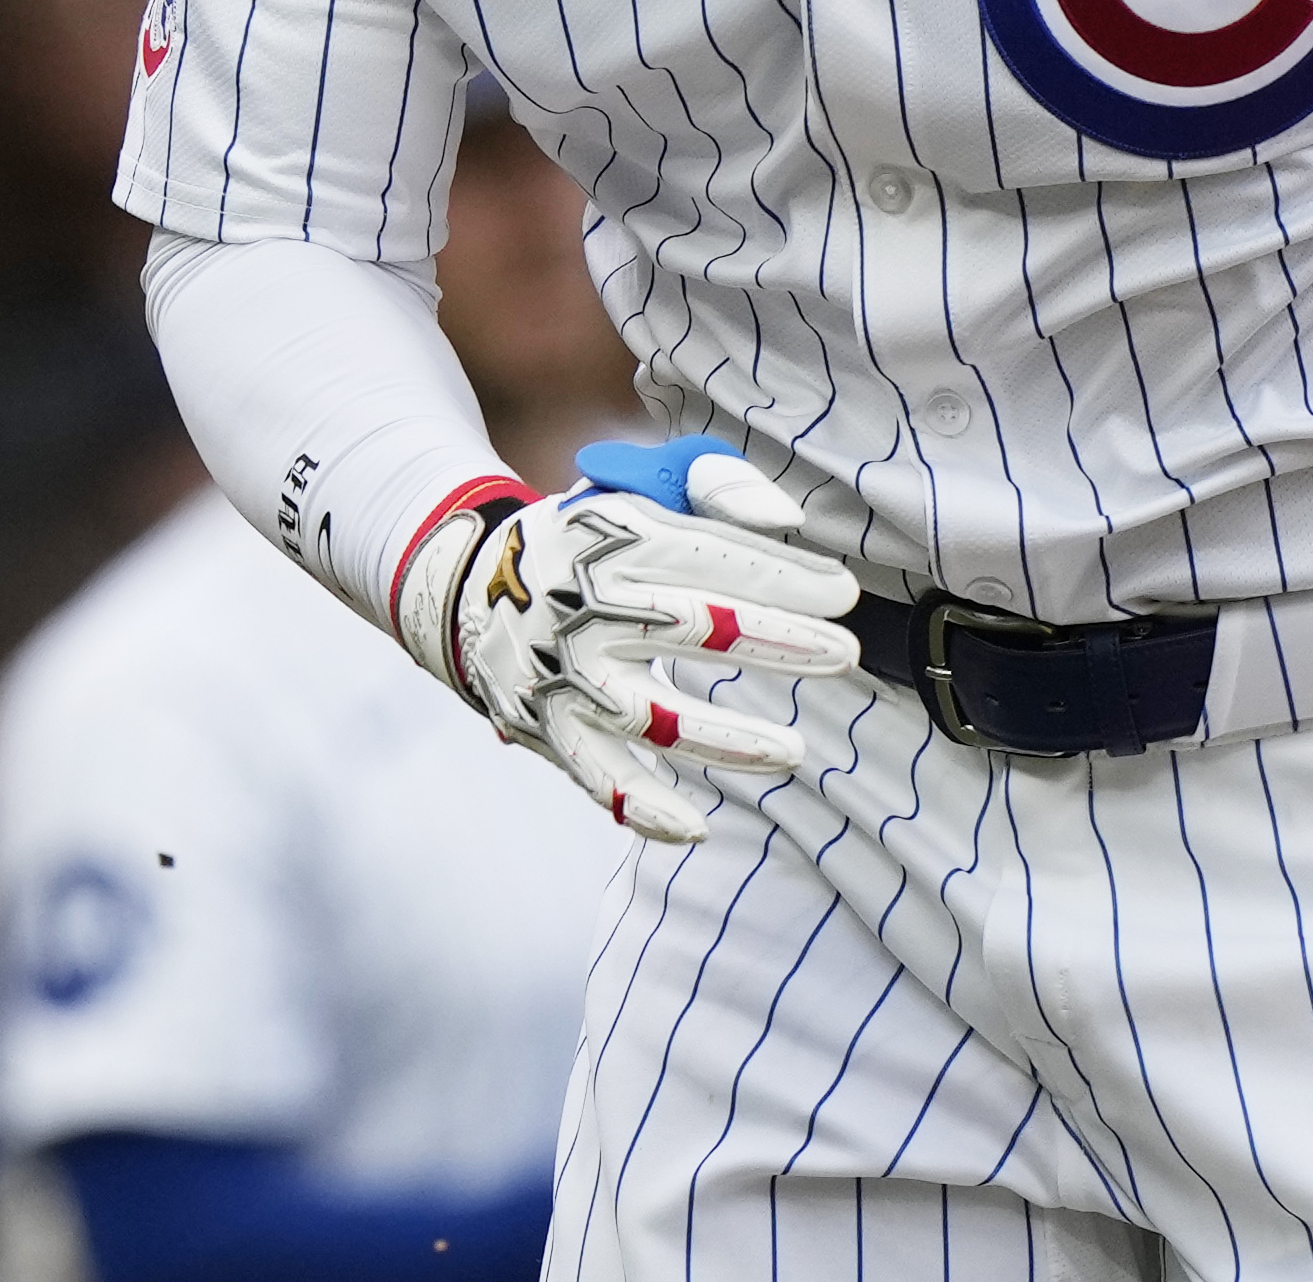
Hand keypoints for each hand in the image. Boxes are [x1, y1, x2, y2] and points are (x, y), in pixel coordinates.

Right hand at [429, 438, 863, 841]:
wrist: (468, 585)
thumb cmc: (590, 538)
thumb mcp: (641, 486)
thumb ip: (718, 485)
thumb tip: (787, 518)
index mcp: (616, 539)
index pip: (709, 555)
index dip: (781, 576)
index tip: (844, 595)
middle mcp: (586, 606)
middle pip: (689, 625)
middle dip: (773, 641)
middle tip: (844, 655)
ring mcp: (564, 673)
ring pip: (648, 714)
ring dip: (723, 737)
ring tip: (793, 751)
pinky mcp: (547, 726)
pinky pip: (594, 776)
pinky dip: (641, 808)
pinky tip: (696, 828)